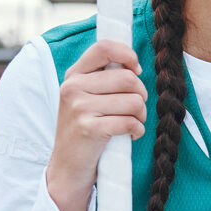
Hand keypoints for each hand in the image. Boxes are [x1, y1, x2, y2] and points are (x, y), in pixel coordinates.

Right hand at [44, 39, 147, 210]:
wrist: (69, 164)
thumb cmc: (87, 126)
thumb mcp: (88, 96)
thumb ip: (105, 77)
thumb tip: (134, 64)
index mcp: (75, 74)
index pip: (104, 47)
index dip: (128, 55)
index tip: (136, 70)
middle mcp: (73, 87)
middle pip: (129, 78)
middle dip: (141, 95)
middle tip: (135, 108)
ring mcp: (79, 107)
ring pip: (134, 101)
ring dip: (141, 116)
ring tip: (131, 122)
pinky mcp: (89, 128)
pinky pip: (130, 122)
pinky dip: (137, 131)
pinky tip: (129, 135)